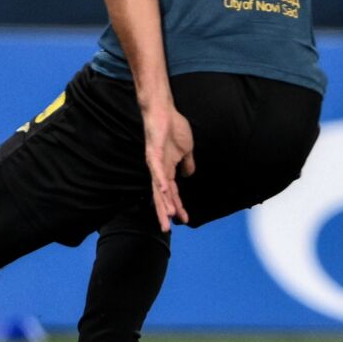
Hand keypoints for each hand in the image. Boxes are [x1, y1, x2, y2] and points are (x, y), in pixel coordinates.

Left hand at [143, 104, 194, 231]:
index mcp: (167, 170)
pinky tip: (165, 191)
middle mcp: (158, 170)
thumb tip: (189, 175)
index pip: (172, 193)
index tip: (184, 220)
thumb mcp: (186, 150)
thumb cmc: (173, 128)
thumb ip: (187, 164)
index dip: (177, 206)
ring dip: (163, 202)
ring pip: (158, 187)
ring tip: (167, 216)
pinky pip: (157, 170)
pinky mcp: (153, 153)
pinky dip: (161, 180)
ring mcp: (155, 162)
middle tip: (166, 230)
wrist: (163, 111)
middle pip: (161, 196)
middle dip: (164, 213)